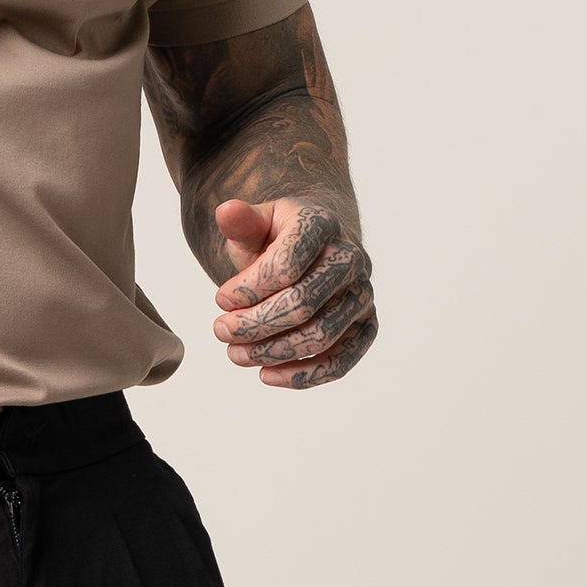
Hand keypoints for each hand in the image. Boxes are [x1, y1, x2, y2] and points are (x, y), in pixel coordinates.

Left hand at [211, 198, 378, 388]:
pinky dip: (304, 376)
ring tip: (236, 354)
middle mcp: (351, 258)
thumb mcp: (257, 223)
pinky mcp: (366, 325)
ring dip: (272, 353)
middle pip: (303, 304)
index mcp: (322, 224)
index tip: (220, 298)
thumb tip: (225, 210)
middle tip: (220, 331)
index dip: (248, 289)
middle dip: (254, 325)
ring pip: (321, 336)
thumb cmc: (279, 238)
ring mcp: (362, 293)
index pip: (285, 265)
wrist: (314, 247)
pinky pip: (342, 361)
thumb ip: (242, 221)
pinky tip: (268, 375)